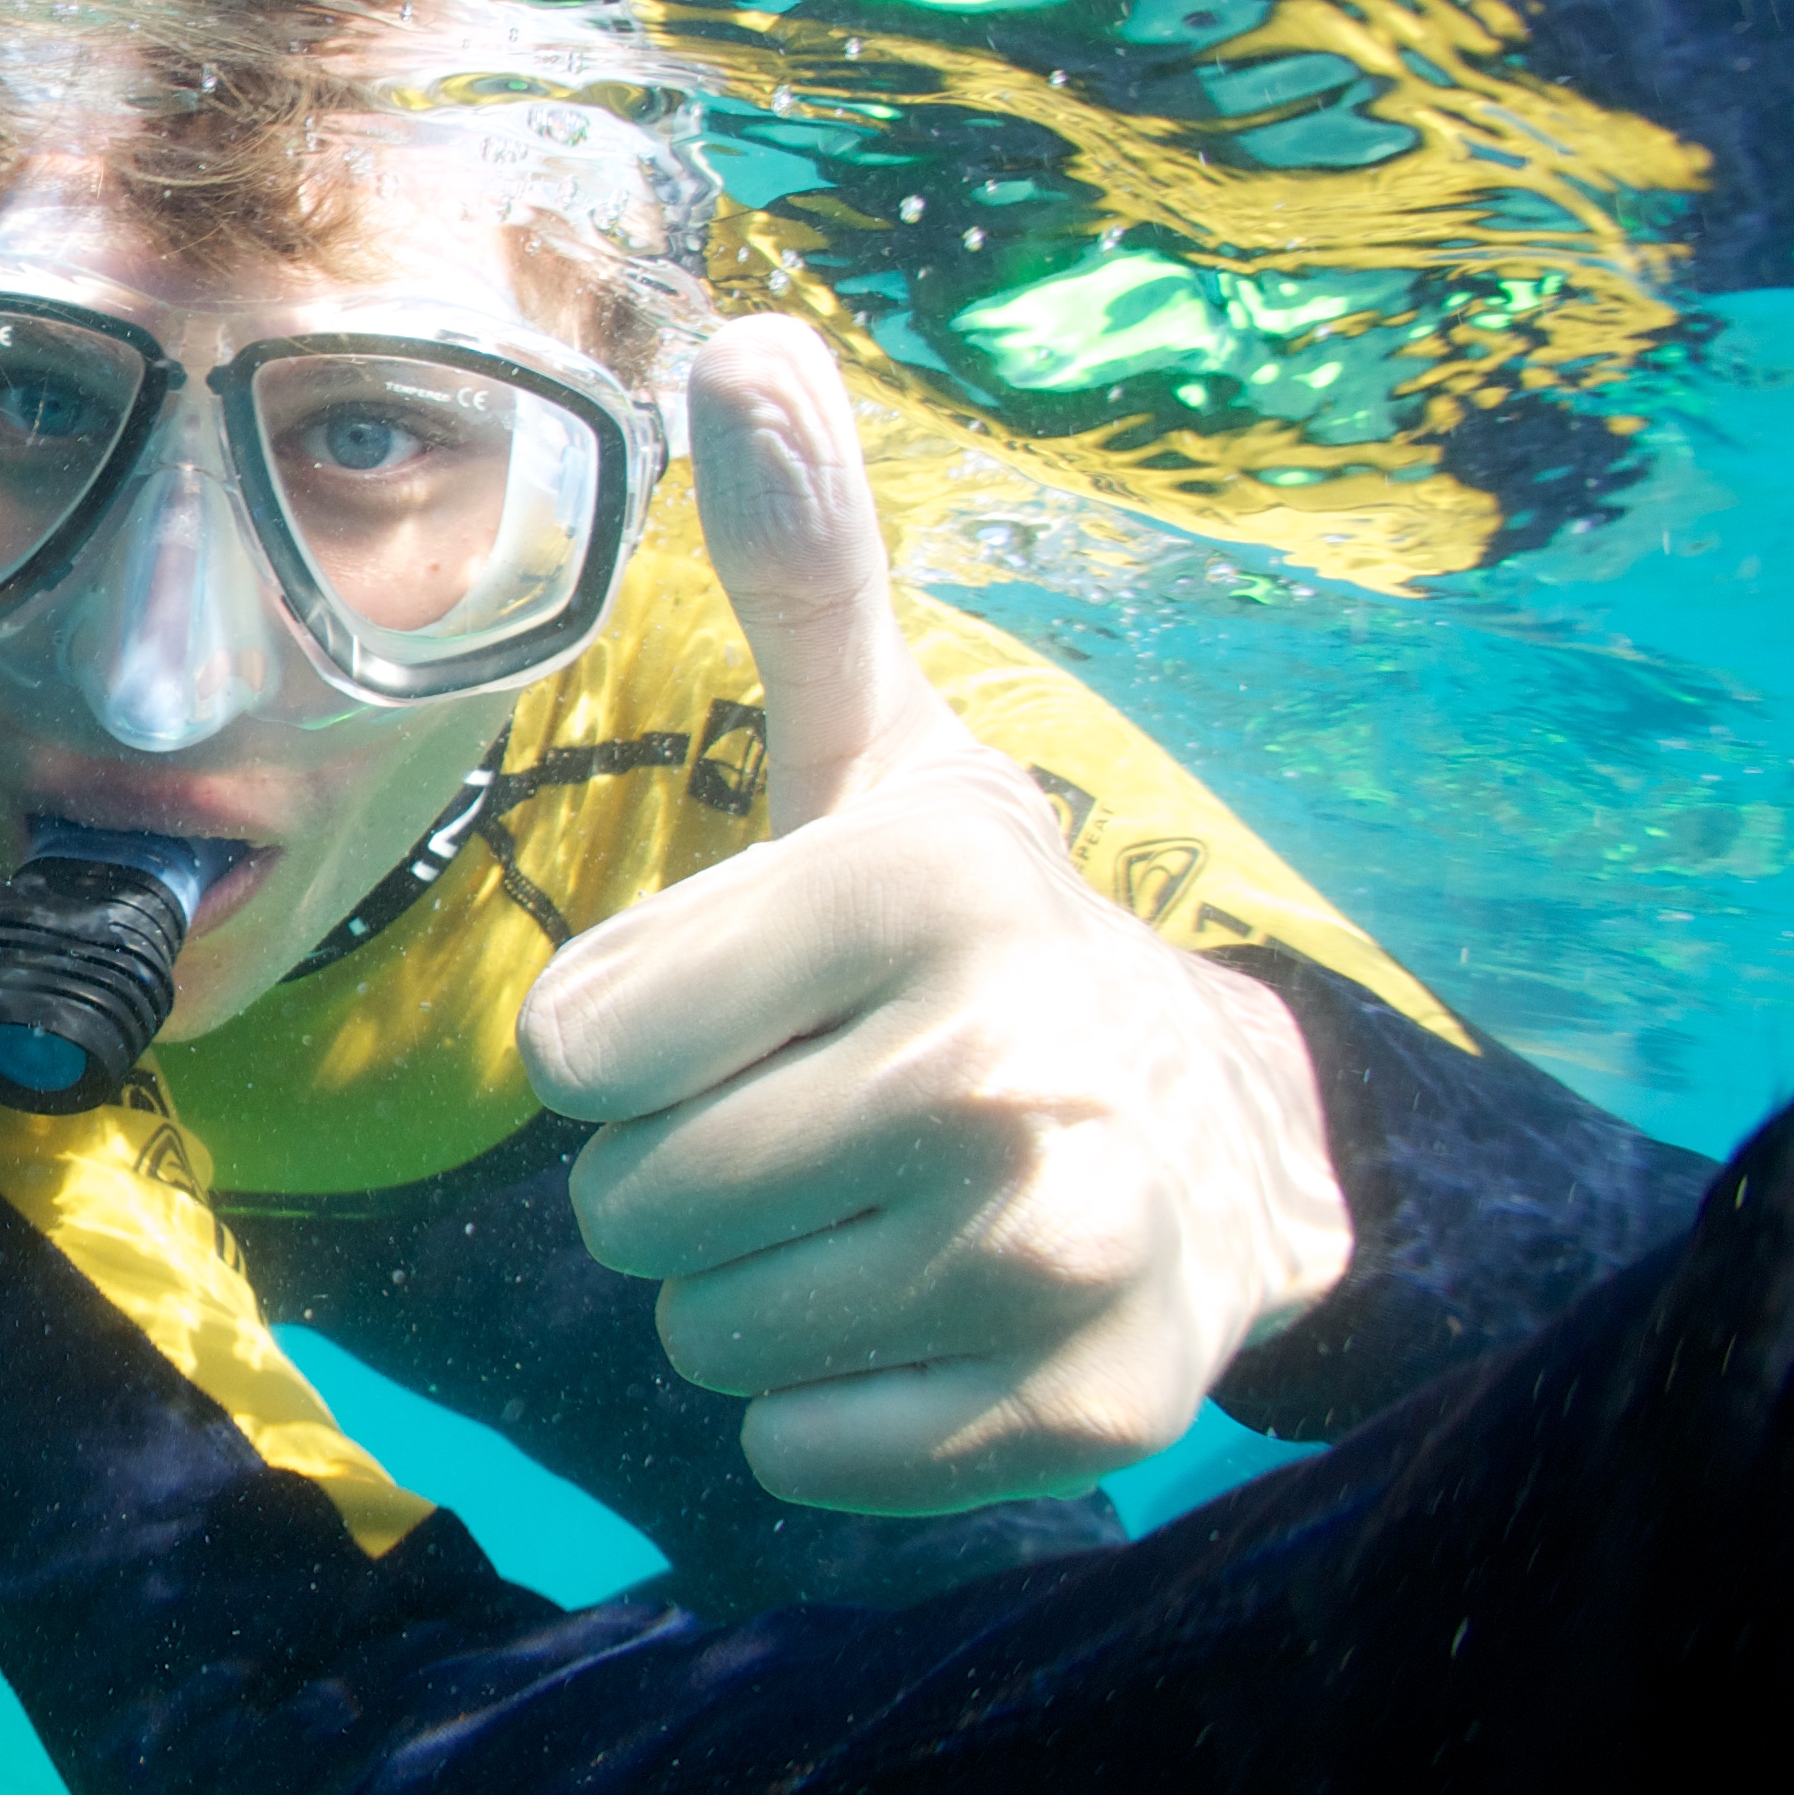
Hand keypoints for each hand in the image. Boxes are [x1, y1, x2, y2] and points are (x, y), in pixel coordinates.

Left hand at [516, 316, 1351, 1511]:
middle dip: (682, 1177)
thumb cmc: (971, 948)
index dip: (624, 1044)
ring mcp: (1064, 1246)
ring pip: (706, 1337)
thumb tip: (743, 342)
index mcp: (925, 884)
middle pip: (630, 1205)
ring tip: (865, 1217)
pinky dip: (826, 1417)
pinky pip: (808, 1453)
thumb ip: (802, 569)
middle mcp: (1008, 1064)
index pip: (577, 1049)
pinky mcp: (1091, 1409)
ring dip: (747, 1297)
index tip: (738, 1012)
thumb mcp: (882, 752)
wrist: (1216, 1145)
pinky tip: (918, 1327)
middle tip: (810, 1122)